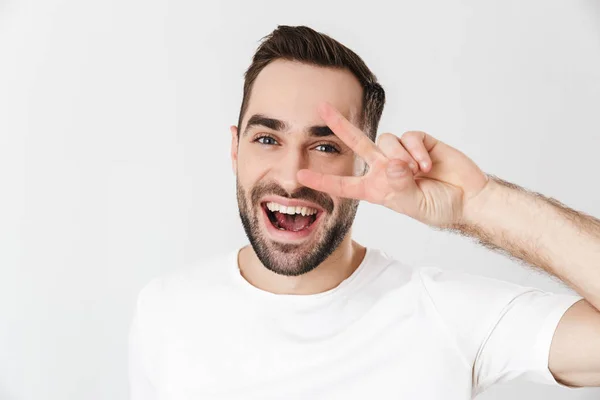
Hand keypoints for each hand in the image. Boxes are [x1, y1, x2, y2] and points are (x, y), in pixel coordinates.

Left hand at [297, 102, 489, 227]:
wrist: (469, 199)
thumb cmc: (440, 208)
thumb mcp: (415, 205)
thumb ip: (400, 187)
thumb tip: (392, 165)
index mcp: (377, 189)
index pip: (345, 184)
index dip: (323, 181)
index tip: (300, 176)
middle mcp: (385, 169)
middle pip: (357, 143)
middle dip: (339, 125)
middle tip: (321, 107)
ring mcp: (402, 154)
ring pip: (386, 140)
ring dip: (402, 157)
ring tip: (420, 173)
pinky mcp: (420, 142)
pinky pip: (408, 137)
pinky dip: (417, 150)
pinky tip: (428, 164)